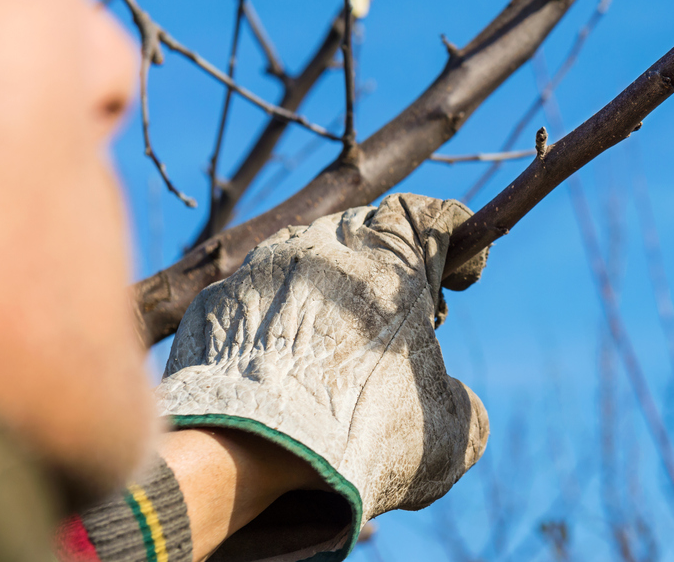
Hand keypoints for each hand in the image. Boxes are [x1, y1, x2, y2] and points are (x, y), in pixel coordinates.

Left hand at [157, 194, 489, 560]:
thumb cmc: (359, 438)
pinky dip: (270, 320)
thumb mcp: (451, 433)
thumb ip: (461, 400)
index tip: (461, 278)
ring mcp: (260, 267)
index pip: (430, 214)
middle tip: (398, 316)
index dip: (456, 240)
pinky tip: (275, 367)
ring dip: (325, 285)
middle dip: (387, 265)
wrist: (245, 460)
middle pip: (365, 226)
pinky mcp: (212, 302)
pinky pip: (251, 295)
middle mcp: (324, 245)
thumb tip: (452, 402)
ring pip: (303, 253)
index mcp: (392, 260)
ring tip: (331, 340)